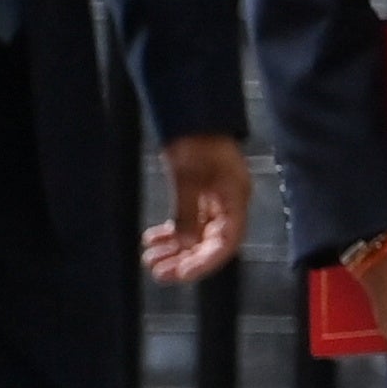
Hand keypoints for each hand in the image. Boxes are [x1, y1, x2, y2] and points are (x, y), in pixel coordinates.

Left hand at [147, 134, 251, 283]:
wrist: (192, 114)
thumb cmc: (195, 138)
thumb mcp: (188, 176)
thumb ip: (188, 211)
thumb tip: (185, 245)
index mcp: (235, 198)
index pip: (226, 243)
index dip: (205, 263)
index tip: (181, 273)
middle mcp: (228, 205)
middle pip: (210, 245)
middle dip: (185, 260)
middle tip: (159, 272)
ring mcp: (215, 201)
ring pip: (197, 237)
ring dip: (175, 250)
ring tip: (150, 259)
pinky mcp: (201, 197)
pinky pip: (188, 223)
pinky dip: (171, 234)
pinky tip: (153, 239)